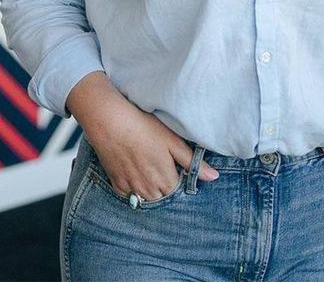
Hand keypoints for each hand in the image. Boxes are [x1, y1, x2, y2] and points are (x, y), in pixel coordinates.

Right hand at [87, 105, 219, 201]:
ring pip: (147, 200)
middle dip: (166, 188)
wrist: (110, 123)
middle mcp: (149, 190)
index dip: (180, 180)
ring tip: (149, 169)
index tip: (177, 167)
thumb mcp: (172, 141)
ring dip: (151, 191)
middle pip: (163, 198)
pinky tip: (135, 172)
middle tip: (163, 166)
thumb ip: (192, 162)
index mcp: (166, 180)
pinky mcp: (117, 184)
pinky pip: (130, 196)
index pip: (179, 192)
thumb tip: (213, 177)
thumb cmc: (144, 128)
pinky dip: (135, 189)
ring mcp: (131, 189)